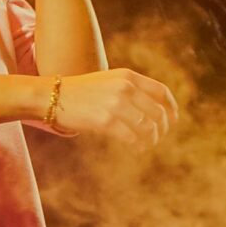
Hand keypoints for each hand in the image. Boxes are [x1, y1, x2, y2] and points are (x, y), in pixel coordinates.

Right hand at [48, 68, 178, 146]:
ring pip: (148, 127)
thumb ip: (130, 90)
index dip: (172, 108)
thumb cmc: (81, 92)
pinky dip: (138, 146)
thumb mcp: (109, 81)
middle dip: (162, 129)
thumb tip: (153, 110)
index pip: (161, 92)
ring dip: (151, 140)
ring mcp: (116, 104)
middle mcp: (125, 87)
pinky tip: (136, 150)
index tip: (173, 120)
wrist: (52, 96)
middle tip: (157, 138)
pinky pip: (132, 138)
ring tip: (146, 146)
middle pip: (158, 113)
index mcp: (128, 76)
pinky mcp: (105, 120)